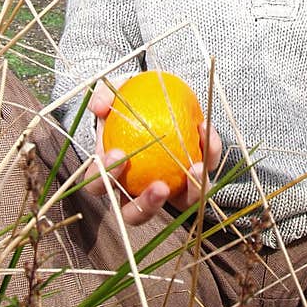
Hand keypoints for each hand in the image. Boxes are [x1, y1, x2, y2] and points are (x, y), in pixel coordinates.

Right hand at [83, 79, 222, 225]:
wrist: (155, 98)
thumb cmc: (128, 100)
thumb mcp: (114, 92)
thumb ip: (104, 97)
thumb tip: (100, 107)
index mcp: (110, 176)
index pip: (98, 186)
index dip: (104, 177)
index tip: (117, 154)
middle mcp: (136, 191)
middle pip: (135, 214)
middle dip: (147, 206)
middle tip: (160, 186)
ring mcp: (168, 189)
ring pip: (178, 207)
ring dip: (189, 193)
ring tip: (195, 168)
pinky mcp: (194, 178)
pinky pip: (204, 173)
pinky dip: (208, 153)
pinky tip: (206, 130)